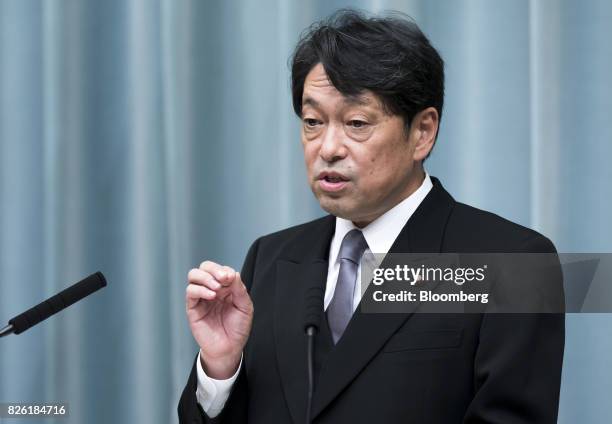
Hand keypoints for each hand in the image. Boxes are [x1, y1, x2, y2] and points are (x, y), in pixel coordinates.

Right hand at [186, 261, 253, 378]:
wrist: (230, 348)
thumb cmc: (238, 329)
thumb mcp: (245, 307)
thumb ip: (239, 289)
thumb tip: (232, 273)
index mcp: (225, 287)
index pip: (220, 269)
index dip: (224, 270)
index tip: (231, 278)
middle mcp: (212, 289)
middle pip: (204, 267)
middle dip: (213, 269)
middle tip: (223, 278)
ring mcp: (201, 298)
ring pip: (194, 275)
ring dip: (205, 277)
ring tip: (216, 288)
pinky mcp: (193, 308)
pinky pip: (190, 292)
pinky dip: (200, 290)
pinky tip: (211, 296)